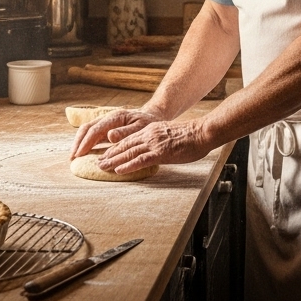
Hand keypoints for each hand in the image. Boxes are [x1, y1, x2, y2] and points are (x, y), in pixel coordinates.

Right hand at [71, 107, 163, 159]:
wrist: (153, 116)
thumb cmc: (148, 123)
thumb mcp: (141, 127)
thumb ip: (126, 132)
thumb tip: (110, 136)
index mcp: (116, 117)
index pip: (96, 129)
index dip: (86, 142)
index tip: (79, 154)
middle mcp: (108, 118)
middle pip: (87, 128)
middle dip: (78, 142)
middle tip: (72, 157)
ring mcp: (106, 123)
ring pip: (87, 130)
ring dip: (79, 143)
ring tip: (74, 157)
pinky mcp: (107, 129)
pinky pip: (93, 135)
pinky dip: (86, 143)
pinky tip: (83, 153)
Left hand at [97, 119, 212, 174]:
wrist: (202, 131)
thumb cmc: (191, 135)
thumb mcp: (170, 134)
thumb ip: (158, 140)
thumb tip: (153, 148)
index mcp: (151, 130)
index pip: (128, 139)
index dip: (115, 147)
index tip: (105, 154)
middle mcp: (149, 135)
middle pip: (125, 145)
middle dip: (109, 154)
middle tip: (97, 162)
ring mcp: (154, 143)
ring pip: (129, 152)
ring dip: (113, 160)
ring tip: (102, 167)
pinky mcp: (161, 152)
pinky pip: (141, 160)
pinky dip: (128, 165)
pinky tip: (119, 170)